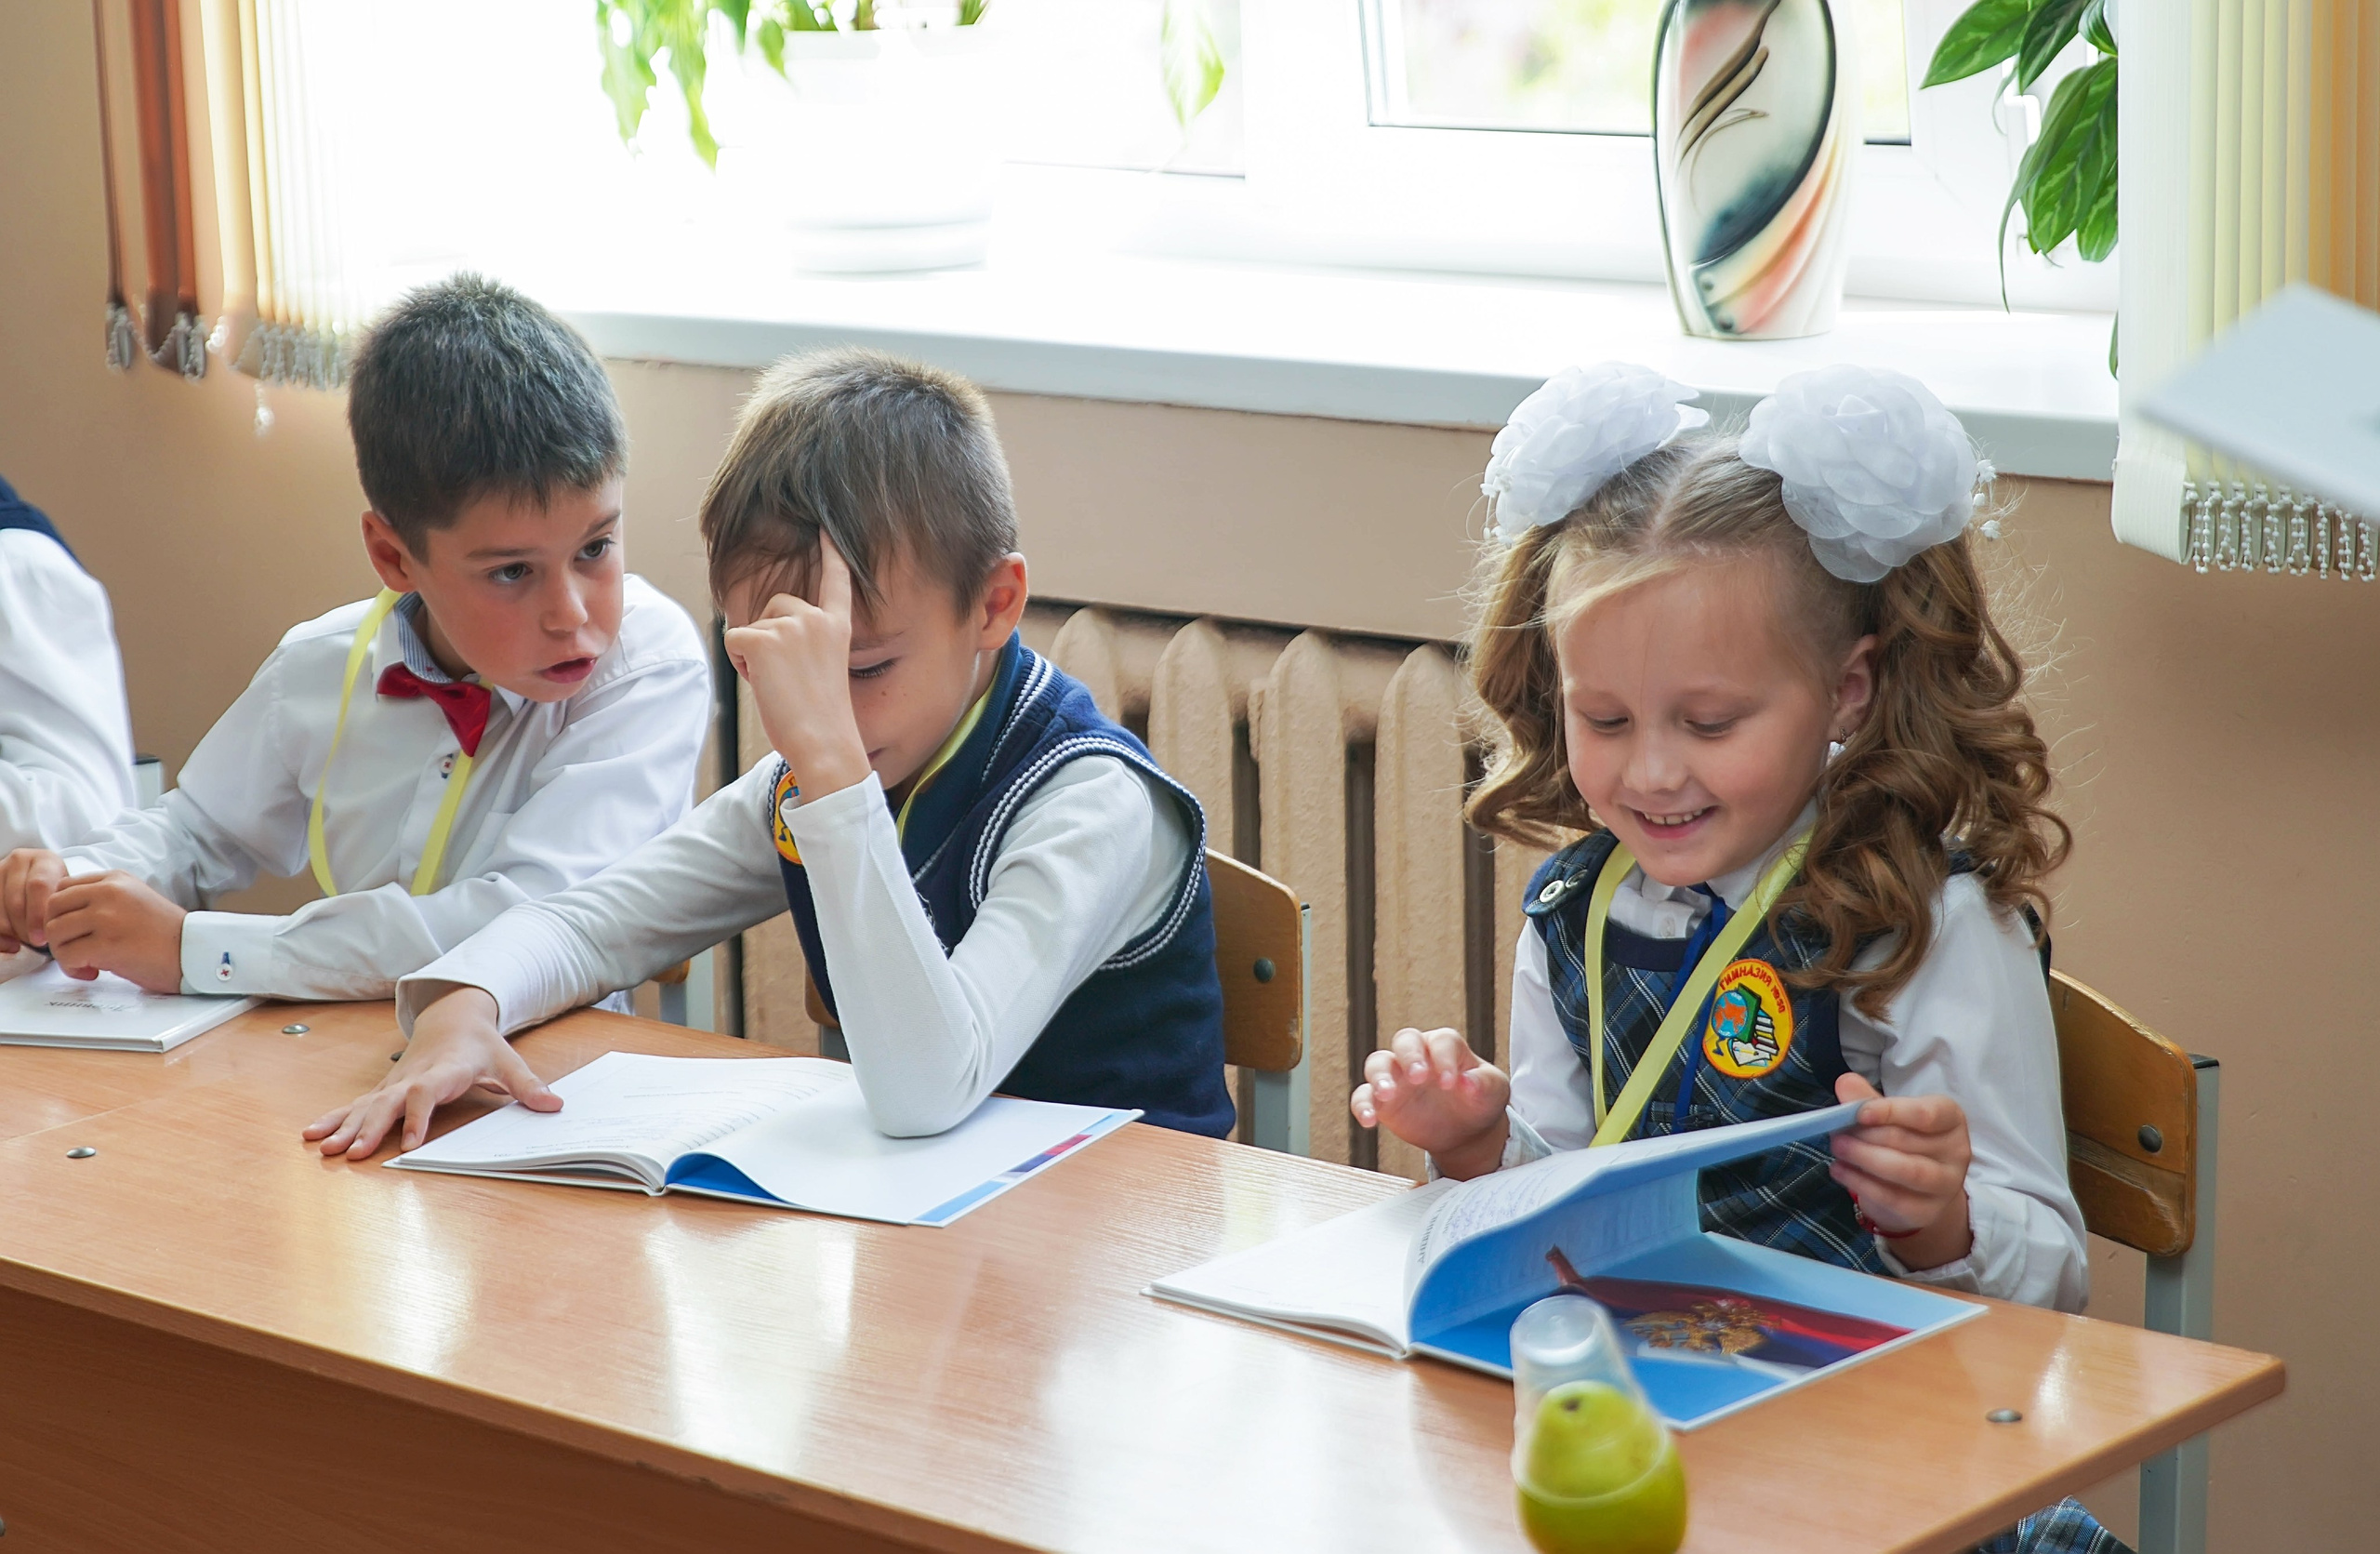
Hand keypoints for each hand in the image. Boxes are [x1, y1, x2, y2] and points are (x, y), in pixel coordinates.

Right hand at [0, 848, 67, 954]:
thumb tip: (45, 936)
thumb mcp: (65, 892)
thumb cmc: (58, 890)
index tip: (42, 938)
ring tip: (25, 940)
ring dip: (10, 931)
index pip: (39, 886)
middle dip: (24, 928)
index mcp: (44, 860)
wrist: (42, 877)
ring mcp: (0, 869)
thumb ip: (59, 907)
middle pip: (15, 901)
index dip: (38, 915)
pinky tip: (10, 943)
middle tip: (35, 942)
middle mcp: (19, 860)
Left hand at [42, 871, 186, 991]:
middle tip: (75, 949)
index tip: (76, 930)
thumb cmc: (166, 934)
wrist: (195, 952)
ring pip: (54, 931)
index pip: (63, 887)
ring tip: (86, 963)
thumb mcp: (134, 900)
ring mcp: (107, 916)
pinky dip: (74, 968)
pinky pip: (67, 955)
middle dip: (57, 932)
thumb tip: (65, 915)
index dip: (62, 913)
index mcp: (116, 879)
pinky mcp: (107, 944)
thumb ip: (102, 899)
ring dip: (64, 953)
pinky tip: (94, 972)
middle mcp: (109, 892)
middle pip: (52, 907)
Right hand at [301, 988, 558, 1159]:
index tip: (410, 1143)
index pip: (427, 1092)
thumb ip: (528, 1084)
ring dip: (345, 1127)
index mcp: (444, 1071)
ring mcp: (394, 1083)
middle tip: (353, 1154)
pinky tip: (312, 1134)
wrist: (453, 1015)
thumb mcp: (508, 1059)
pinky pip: (355, 1105)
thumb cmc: (481, 1043)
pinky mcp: (383, 1090)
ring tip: (324, 1149)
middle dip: (370, 1128)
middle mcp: (413, 1077)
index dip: (418, 1116)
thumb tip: (555, 1105)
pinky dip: (334, 1118)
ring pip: (365, 1105)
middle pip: (388, 1102)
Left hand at [723, 539, 871, 801]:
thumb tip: (761, 639)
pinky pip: (733, 640)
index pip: (836, 581)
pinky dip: (739, 663)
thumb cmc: (821, 720)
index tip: (824, 528)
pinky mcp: (763, 639)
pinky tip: (763, 685)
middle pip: (775, 605)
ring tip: (779, 686)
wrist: (825, 742)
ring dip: (753, 654)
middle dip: (769, 635)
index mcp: (838, 627)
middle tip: (787, 678)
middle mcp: (816, 619)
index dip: (830, 553)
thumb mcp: (821, 670)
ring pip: (751, 626)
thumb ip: (802, 645)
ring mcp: (791, 626)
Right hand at [1350, 1027, 1511, 1180]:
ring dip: (1379, 1077)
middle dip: (1409, 1055)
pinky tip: (1369, 1121)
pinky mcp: (1383, 1101)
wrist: (1465, 1131)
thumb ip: (1485, 1084)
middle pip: (1405, 1040)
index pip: (1441, 1042)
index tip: (1449, 1083)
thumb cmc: (1480, 1100)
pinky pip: (1363, 1096)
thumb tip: (1468, 1082)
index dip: (1443, 1059)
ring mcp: (1397, 1077)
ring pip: (1377, 1063)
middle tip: (1417, 1076)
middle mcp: (1418, 1055)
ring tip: (1387, 1095)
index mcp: (1446, 1047)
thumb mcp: (1494, 1091)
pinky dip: (1362, 1105)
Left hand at [1829, 1072, 1972, 1271]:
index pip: (1926, 1114)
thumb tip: (1845, 1083)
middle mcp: (1956, 1151)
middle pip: (1907, 1141)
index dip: (1891, 1112)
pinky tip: (1839, 1170)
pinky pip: (1892, 1197)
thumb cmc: (1903, 1142)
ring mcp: (1946, 1184)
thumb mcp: (1888, 1117)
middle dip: (1867, 1136)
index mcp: (1950, 1118)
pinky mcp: (1926, 1211)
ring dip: (1864, 1158)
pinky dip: (1861, 1183)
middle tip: (1837, 1133)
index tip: (1860, 1113)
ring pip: (1905, 1170)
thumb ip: (1868, 1100)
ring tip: (1838, 1148)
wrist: (1917, 1191)